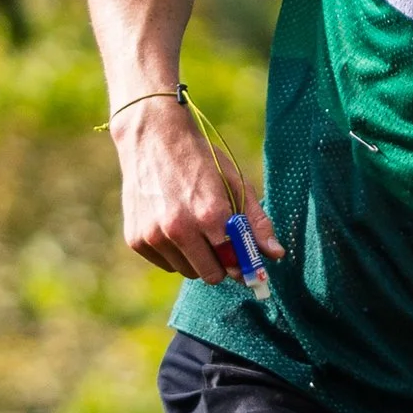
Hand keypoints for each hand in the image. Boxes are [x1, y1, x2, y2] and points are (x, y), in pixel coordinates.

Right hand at [113, 97, 284, 283]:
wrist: (152, 137)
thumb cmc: (200, 159)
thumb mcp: (235, 183)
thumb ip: (257, 222)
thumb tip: (276, 255)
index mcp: (210, 214)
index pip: (234, 264)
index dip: (242, 264)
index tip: (245, 262)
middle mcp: (179, 229)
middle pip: (211, 275)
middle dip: (220, 263)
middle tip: (219, 242)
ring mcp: (154, 236)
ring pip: (187, 271)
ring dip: (196, 258)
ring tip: (193, 227)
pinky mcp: (136, 240)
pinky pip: (166, 264)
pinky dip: (173, 253)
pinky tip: (172, 226)